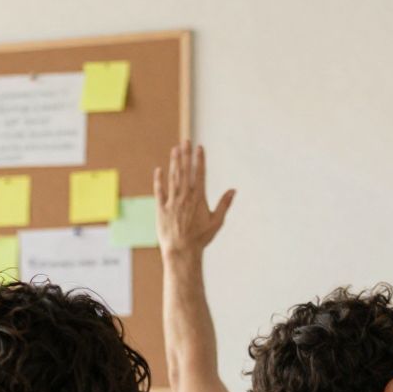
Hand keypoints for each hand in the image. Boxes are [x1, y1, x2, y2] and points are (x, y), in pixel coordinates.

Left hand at [154, 141, 234, 259]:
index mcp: (198, 198)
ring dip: (174, 163)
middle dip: (185, 155)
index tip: (199, 147)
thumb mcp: (217, 221)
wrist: (181, 250)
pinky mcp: (161, 209)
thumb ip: (224, 204)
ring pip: (172, 178)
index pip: (199, 174)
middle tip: (185, 141)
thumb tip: (234, 190)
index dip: (199, 160)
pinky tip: (158, 170)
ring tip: (174, 149)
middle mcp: (185, 197)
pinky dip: (159, 180)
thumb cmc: (201, 238)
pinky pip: (159, 192)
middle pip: (185, 171)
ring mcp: (172, 202)